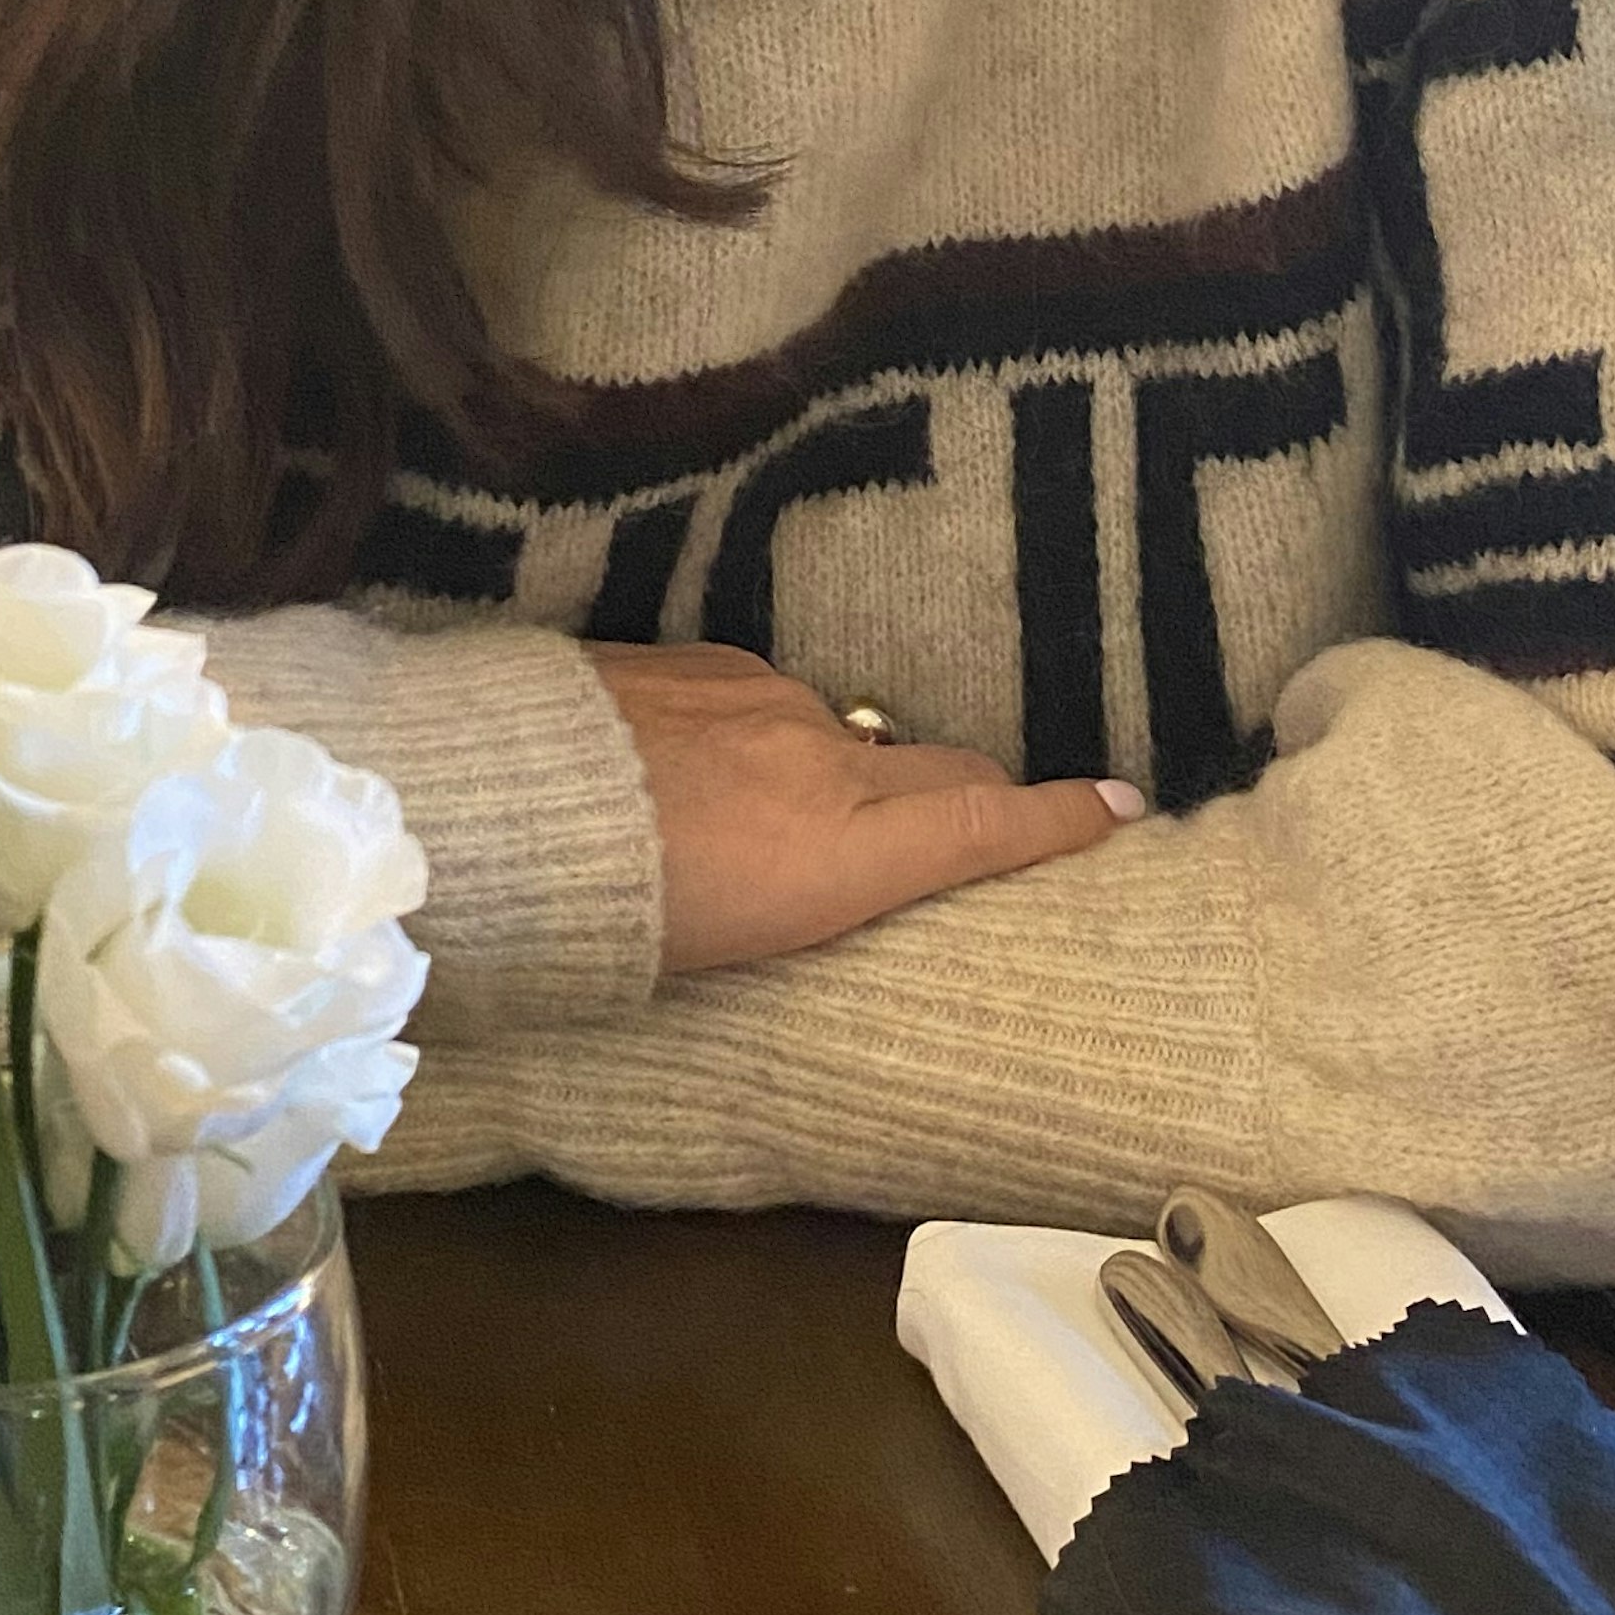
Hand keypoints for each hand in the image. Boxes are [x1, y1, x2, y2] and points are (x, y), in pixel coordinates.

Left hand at [590, 647, 1143, 979]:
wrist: (491, 808)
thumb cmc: (595, 923)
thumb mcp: (714, 954)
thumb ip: (789, 899)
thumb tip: (809, 873)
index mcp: (835, 854)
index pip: (980, 830)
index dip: (1059, 823)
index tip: (1124, 809)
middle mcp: (819, 763)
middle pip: (941, 770)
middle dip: (980, 795)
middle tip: (1001, 818)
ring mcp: (757, 699)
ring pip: (842, 732)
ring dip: (846, 770)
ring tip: (800, 811)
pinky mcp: (693, 660)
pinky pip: (761, 698)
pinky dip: (765, 734)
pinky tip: (710, 763)